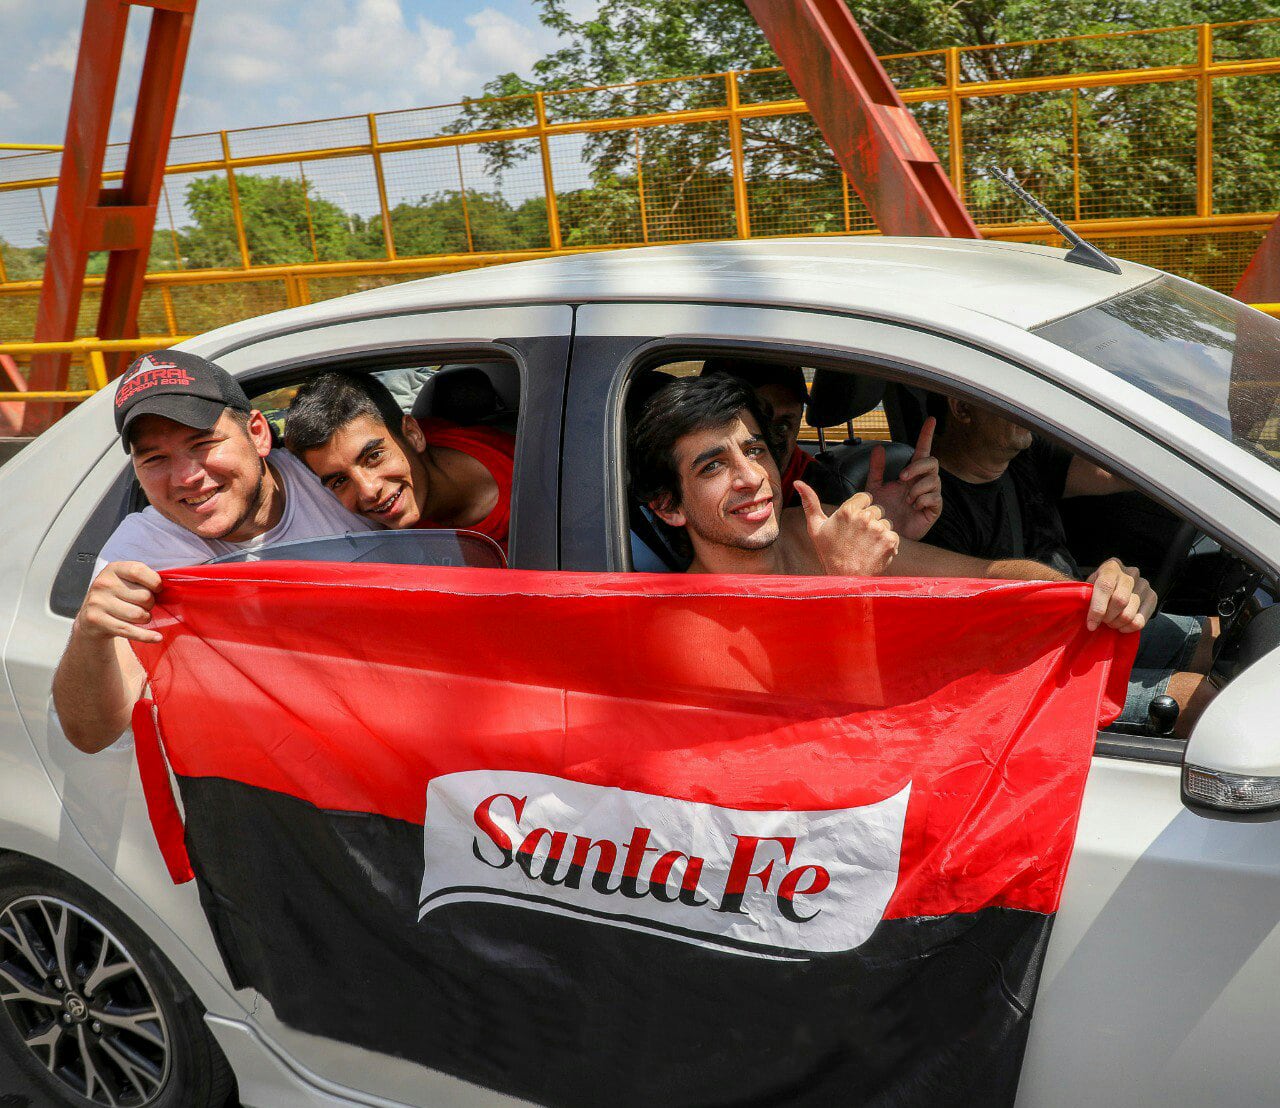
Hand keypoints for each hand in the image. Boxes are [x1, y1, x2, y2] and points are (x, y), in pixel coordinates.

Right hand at [75, 561, 163, 644]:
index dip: (154, 582)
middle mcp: (103, 584)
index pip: (138, 571)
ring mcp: (97, 602)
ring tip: (140, 616)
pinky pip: (129, 630)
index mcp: (113, 569)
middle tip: (143, 606)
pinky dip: (146, 636)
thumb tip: (170, 588)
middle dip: (150, 604)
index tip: (158, 589)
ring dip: (145, 618)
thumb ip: (144, 579)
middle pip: (144, 596)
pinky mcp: (96, 620)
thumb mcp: (126, 580)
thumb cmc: (118, 596)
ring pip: (138, 615)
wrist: (92, 618)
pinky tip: (157, 638)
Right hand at [796, 482, 898, 576]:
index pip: (865, 497)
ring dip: (879, 533)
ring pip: (886, 522)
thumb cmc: (830, 554)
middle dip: (870, 521)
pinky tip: (875, 552)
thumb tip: (798, 483)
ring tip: (866, 546)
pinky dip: (887, 545)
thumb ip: (809, 502)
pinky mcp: (889, 540)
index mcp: (847, 510)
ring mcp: (878, 529)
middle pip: (877, 509)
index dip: (860, 510)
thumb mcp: (815, 528)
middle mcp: (864, 517)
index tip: (853, 524)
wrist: (845, 580)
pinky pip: (893, 536)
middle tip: (859, 538)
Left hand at [865, 418, 940, 540]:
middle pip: (932, 462)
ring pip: (934, 479)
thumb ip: (877, 469)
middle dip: (918, 467)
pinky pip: (934, 497)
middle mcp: (923, 482)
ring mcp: (930, 495)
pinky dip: (922, 500)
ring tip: (907, 500)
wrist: (885, 534)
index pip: (921, 451)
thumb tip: (878, 447)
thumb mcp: (874, 488)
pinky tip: (914, 507)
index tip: (930, 420)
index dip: (926, 436)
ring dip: (917, 488)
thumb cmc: (882, 513)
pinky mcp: (934, 509)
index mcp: (911, 475)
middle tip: (902, 478)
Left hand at [1085, 557, 1156, 632]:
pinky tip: (1122, 626)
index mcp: (1111, 567)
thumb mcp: (1089, 587)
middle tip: (1102, 621)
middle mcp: (1130, 573)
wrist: (1117, 587)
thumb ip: (1086, 595)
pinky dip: (1129, 628)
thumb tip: (1083, 611)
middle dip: (1107, 617)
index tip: (1091, 624)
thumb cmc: (1098, 589)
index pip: (1105, 586)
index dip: (1097, 608)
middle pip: (1119, 601)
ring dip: (1117, 623)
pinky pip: (1141, 620)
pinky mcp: (1153, 596)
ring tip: (1111, 623)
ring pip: (1129, 613)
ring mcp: (1144, 584)